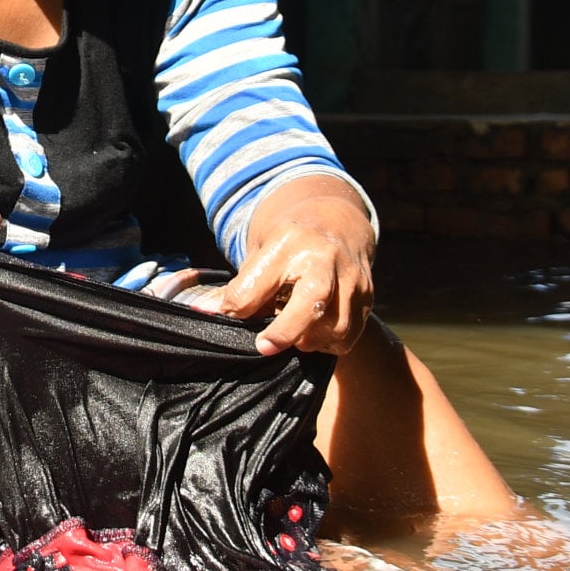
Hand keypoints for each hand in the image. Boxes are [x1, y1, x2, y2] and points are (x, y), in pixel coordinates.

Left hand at [219, 184, 376, 355]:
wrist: (338, 224)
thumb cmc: (290, 245)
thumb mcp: (260, 254)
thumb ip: (236, 287)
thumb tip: (202, 312)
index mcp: (289, 241)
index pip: (256, 283)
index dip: (237, 307)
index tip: (228, 317)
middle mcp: (325, 257)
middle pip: (311, 301)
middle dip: (286, 331)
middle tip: (265, 346)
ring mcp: (351, 277)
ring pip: (336, 326)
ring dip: (310, 340)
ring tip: (295, 334)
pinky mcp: (368, 296)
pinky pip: (351, 334)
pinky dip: (330, 343)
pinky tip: (316, 333)